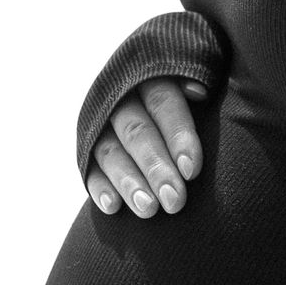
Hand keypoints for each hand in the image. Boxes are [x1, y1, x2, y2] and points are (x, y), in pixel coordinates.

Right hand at [85, 77, 207, 217]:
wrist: (149, 95)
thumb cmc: (192, 98)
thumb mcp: (197, 77)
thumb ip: (198, 84)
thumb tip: (200, 93)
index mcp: (151, 75)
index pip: (163, 104)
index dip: (178, 135)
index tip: (192, 170)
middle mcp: (122, 96)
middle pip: (137, 131)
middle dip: (156, 167)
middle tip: (174, 201)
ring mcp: (100, 123)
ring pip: (110, 152)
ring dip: (129, 182)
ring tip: (148, 209)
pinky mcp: (86, 147)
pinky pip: (89, 168)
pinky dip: (100, 187)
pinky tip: (113, 207)